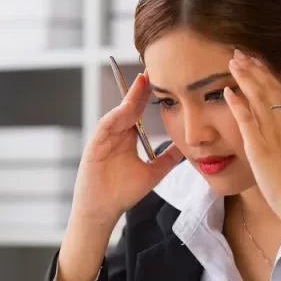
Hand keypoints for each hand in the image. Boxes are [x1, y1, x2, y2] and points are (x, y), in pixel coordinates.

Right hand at [70, 71, 182, 227]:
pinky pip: (106, 126)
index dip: (148, 96)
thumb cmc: (123, 193)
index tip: (162, 81)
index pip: (138, 111)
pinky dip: (116, 116)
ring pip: (118, 112)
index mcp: (127, 138)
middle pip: (129, 107)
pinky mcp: (94, 145)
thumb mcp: (153, 173)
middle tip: (152, 70)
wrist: (103, 211)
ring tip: (142, 81)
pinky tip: (126, 108)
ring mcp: (104, 139)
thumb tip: (186, 147)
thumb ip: (167, 159)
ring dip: (129, 97)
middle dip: (140, 89)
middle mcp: (115, 135)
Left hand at [223, 49, 280, 231]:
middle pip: (269, 87)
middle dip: (253, 68)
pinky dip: (237, 104)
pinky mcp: (260, 147)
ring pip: (258, 98)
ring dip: (244, 77)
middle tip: (239, 53)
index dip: (267, 72)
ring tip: (232, 62)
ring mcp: (273, 134)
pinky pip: (247, 121)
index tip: (255, 59)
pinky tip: (227, 91)